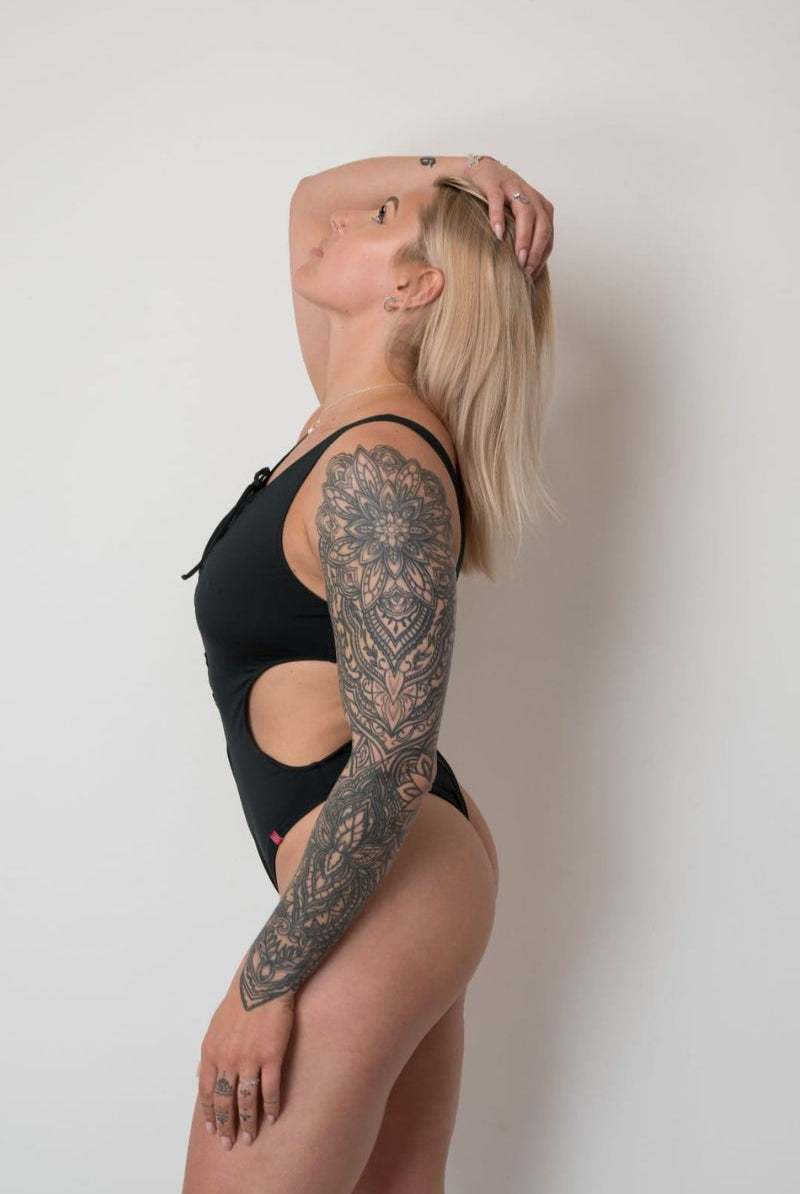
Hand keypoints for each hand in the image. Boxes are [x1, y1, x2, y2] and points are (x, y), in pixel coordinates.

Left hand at [196, 957, 295, 1149]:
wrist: (263, 982)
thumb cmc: (239, 1002)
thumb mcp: (214, 1026)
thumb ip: (208, 1053)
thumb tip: (199, 1075)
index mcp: (211, 1052)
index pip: (207, 1092)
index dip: (210, 1114)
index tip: (212, 1130)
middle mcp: (227, 1059)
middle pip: (225, 1101)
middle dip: (225, 1125)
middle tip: (229, 1143)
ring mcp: (249, 1058)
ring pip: (246, 1100)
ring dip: (248, 1122)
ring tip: (250, 1137)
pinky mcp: (271, 1055)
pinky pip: (270, 1088)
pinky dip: (271, 1106)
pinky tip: (273, 1118)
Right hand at [467, 157, 553, 279]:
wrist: (479, 169)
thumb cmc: (498, 200)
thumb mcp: (516, 216)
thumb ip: (524, 234)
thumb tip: (525, 268)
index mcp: (540, 205)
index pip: (548, 233)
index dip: (542, 255)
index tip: (532, 274)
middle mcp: (530, 195)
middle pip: (542, 224)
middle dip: (536, 250)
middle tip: (527, 270)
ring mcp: (512, 187)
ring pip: (526, 213)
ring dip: (524, 238)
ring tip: (518, 258)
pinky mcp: (493, 183)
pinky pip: (498, 201)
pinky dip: (499, 218)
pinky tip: (498, 235)